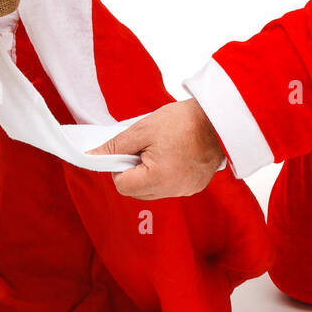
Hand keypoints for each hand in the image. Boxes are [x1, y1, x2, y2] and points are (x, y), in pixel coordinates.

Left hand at [87, 99, 226, 199]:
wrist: (219, 120)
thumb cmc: (182, 121)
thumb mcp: (142, 129)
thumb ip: (114, 146)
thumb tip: (91, 156)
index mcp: (158, 179)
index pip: (121, 185)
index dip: (119, 167)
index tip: (130, 151)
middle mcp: (172, 191)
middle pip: (136, 191)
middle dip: (133, 172)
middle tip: (144, 148)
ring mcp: (185, 191)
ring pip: (152, 191)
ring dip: (149, 174)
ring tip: (162, 150)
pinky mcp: (195, 187)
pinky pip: (169, 187)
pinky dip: (165, 175)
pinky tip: (174, 156)